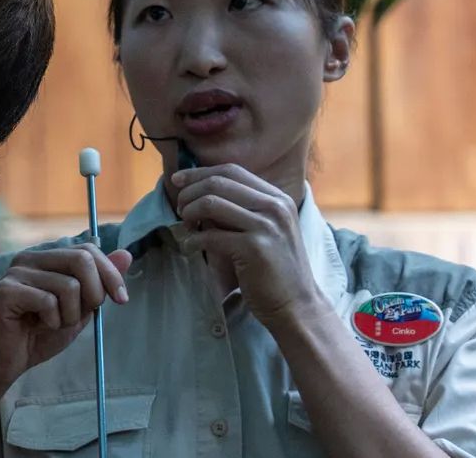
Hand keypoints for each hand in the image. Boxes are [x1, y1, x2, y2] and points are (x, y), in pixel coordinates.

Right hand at [0, 244, 130, 400]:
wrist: (6, 363)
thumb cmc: (40, 335)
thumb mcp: (80, 310)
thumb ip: (99, 283)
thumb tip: (126, 254)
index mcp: (46, 258)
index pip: (87, 250)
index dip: (110, 274)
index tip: (121, 300)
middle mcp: (29, 258)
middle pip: (81, 260)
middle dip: (93, 294)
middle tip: (79, 318)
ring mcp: (15, 273)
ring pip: (68, 285)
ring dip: (70, 315)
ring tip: (52, 324)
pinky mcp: (5, 292)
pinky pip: (48, 302)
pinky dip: (52, 322)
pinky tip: (37, 327)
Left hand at [171, 165, 326, 328]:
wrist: (297, 305)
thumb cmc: (274, 269)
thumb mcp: (265, 229)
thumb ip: (241, 209)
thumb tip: (200, 194)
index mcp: (278, 198)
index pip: (231, 170)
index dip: (199, 173)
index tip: (178, 181)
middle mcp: (275, 206)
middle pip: (218, 182)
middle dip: (189, 193)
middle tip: (179, 209)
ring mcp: (267, 226)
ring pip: (211, 203)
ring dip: (189, 213)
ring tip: (185, 227)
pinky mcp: (255, 248)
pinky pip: (210, 235)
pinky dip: (192, 241)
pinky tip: (190, 248)